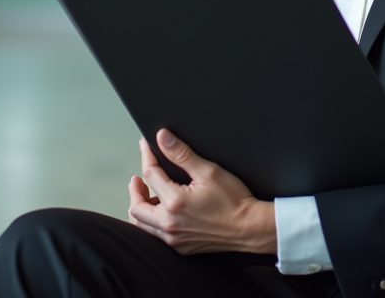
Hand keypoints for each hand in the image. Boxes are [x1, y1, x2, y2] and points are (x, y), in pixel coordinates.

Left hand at [127, 128, 275, 254]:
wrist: (249, 227)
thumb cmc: (234, 201)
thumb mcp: (209, 171)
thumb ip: (181, 153)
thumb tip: (163, 138)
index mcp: (175, 202)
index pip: (150, 174)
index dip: (147, 156)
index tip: (146, 147)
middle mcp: (170, 224)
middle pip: (136, 207)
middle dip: (135, 189)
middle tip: (138, 179)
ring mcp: (175, 238)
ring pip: (143, 225)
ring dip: (141, 208)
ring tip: (148, 195)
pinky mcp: (182, 246)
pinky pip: (156, 236)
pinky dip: (152, 223)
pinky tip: (162, 212)